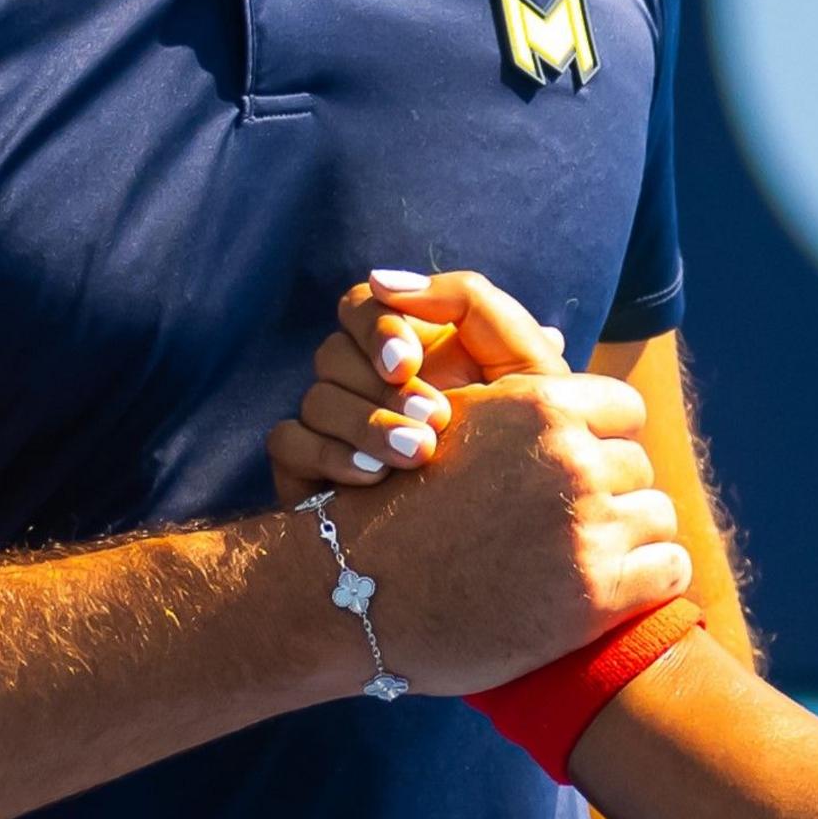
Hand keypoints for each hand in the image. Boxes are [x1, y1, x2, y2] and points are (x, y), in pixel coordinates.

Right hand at [266, 269, 568, 495]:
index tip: (406, 362)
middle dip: (379, 386)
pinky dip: (328, 454)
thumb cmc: (530, 446)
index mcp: (411, 346)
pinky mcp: (307, 470)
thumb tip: (389, 278)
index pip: (363, 305)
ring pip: (314, 396)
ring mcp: (331, 425)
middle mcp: (364, 380)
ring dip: (365, 423)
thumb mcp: (525, 369)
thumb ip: (476, 305)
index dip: (375, 325)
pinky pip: (287, 441)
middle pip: (333, 350)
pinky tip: (373, 478)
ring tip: (418, 456)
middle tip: (432, 420)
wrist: (515, 540)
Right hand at [312, 369, 690, 693]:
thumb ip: (509, 383)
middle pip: (636, 464)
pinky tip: (605, 596)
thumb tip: (561, 339)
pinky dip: (647, 584)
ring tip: (580, 561)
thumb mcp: (449, 420)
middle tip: (565, 527)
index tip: (571, 470)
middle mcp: (571, 461)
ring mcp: (587, 529)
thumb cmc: (400, 508)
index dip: (599, 439)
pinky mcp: (597, 597)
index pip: (622, 407)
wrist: (354, 601)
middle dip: (610, 492)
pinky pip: (671, 571)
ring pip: (658, 516)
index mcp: (541, 407)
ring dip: (630, 539)